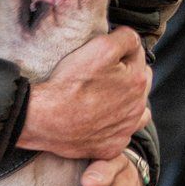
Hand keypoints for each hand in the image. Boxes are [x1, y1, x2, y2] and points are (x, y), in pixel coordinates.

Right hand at [19, 28, 149, 159]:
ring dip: (127, 103)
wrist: (45, 118)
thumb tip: (134, 40)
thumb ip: (126, 38)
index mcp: (138, 81)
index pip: (137, 54)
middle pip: (140, 83)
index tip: (102, 54)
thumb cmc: (71, 82)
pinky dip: (114, 127)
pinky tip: (99, 120)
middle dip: (127, 75)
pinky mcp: (111, 147)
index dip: (119, 50)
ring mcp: (125, 130)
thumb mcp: (100, 47)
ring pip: (135, 111)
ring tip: (105, 97)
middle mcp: (137, 108)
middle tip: (103, 74)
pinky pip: (120, 135)